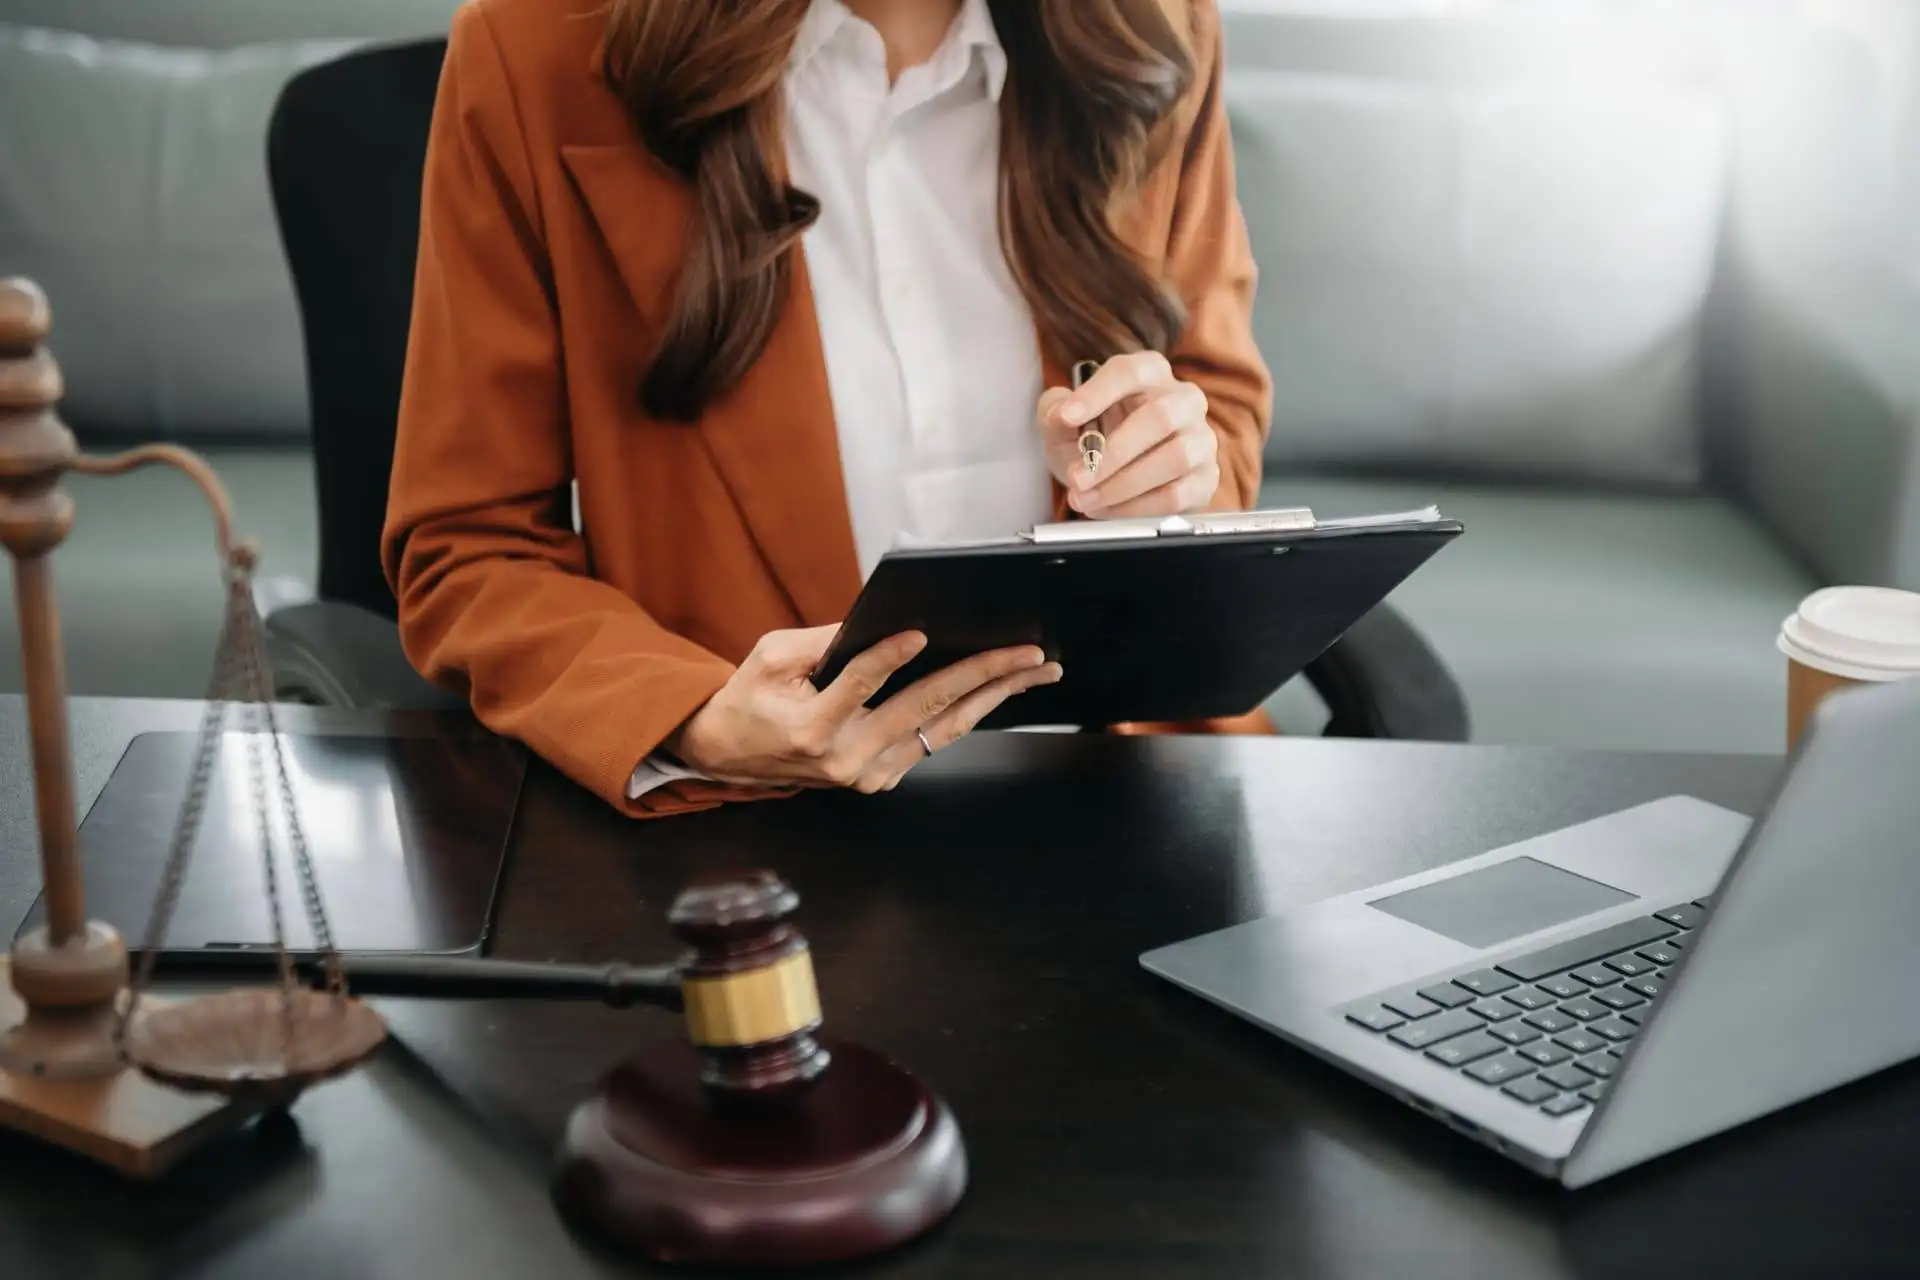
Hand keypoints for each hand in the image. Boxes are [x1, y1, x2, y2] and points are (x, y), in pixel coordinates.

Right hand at [664, 626, 1061, 793]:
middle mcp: (846, 758)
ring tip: (1032, 671)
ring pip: (942, 730)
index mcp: (813, 728)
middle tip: (1025, 653)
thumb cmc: (752, 699)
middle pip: (923, 709)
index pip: (860, 685)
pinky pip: (933, 742)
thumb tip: (878, 619)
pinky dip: (969, 713)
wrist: (732, 754)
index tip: (921, 633)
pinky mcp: (881, 779)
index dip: (890, 658)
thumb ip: (823, 640)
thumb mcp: (772, 657)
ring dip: (993, 697)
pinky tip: (1000, 690)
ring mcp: (868, 775)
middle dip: (981, 675)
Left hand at [1037, 351, 1218, 518]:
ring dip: (1123, 485)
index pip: (1130, 372)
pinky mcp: (1205, 478)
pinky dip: (1137, 507)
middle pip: (1160, 417)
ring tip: (1086, 499)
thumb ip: (1055, 412)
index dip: (1098, 393)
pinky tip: (1108, 509)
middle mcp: (1183, 400)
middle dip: (1112, 453)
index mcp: (1150, 373)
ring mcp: (1201, 439)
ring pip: (1175, 458)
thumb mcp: (1064, 422)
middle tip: (1077, 477)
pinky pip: (1177, 495)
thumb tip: (1061, 414)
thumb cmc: (1093, 438)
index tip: (1067, 417)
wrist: (1116, 475)